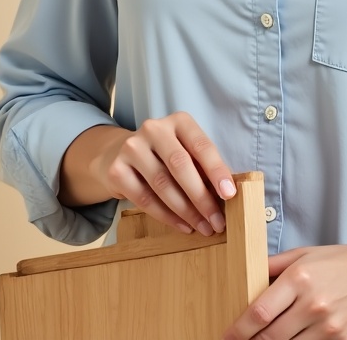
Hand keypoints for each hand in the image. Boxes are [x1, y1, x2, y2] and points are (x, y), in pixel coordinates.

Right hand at [63, 113, 235, 236]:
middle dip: (202, 197)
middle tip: (217, 221)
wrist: (116, 155)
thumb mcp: (184, 150)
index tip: (229, 194)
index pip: (201, 146)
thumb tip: (226, 194)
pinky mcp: (117, 170)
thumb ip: (202, 166)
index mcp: (178, 121)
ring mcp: (132, 147)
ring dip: (186, 211)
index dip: (217, 171)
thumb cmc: (163, 156)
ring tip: (202, 227)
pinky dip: (167, 216)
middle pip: (181, 166)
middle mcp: (154, 129)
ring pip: (163, 185)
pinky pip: (145, 199)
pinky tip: (182, 226)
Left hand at [222, 240, 346, 339]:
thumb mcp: (306, 254)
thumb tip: (245, 274)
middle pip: (269, 337)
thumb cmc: (343, 261)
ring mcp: (330, 327)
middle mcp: (313, 304)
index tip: (226, 336)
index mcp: (300, 278)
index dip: (238, 330)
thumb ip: (274, 265)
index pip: (259, 313)